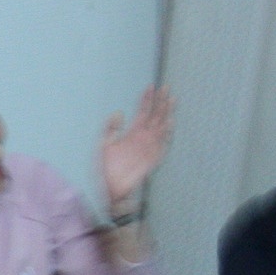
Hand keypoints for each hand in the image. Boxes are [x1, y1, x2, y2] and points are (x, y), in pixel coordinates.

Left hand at [98, 86, 173, 210]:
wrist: (111, 189)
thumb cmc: (107, 168)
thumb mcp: (104, 145)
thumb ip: (110, 129)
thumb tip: (118, 112)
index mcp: (132, 132)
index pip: (142, 111)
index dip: (147, 99)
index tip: (150, 86)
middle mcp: (143, 137)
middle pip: (155, 115)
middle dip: (160, 102)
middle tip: (166, 87)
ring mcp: (149, 147)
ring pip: (161, 126)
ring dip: (166, 113)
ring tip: (171, 100)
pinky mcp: (152, 158)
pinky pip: (161, 144)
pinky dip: (166, 134)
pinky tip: (169, 123)